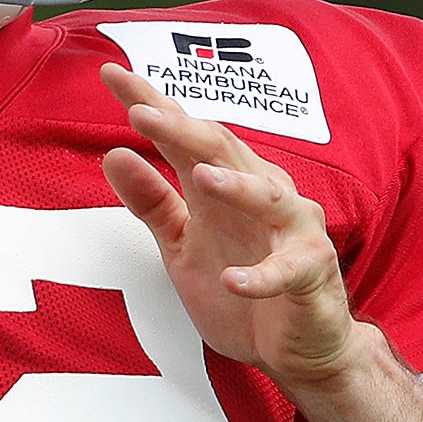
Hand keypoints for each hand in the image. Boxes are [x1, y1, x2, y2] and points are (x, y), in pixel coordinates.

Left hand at [97, 62, 361, 390]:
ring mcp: (292, 231)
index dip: (150, 102)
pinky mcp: (312, 273)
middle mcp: (263, 194)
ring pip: (269, 197)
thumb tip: (113, 154)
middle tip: (140, 112)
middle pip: (223, 151)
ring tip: (200, 175)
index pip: (184, 134)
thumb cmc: (241, 286)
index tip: (110, 73)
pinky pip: (288, 270)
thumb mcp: (181, 247)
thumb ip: (152, 203)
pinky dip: (261, 276)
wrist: (298, 348)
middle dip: (183, 130)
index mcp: (225, 184)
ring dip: (236, 186)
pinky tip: (233, 281)